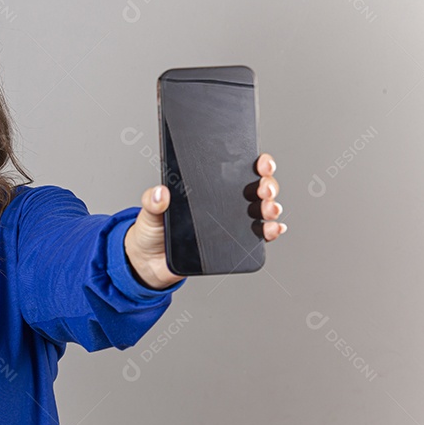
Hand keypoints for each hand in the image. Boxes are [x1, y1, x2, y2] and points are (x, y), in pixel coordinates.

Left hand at [124, 153, 286, 288]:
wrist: (150, 262)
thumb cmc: (152, 231)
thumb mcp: (149, 212)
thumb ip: (152, 201)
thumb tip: (160, 192)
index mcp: (207, 187)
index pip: (237, 168)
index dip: (256, 163)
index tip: (261, 162)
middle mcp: (224, 202)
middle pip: (256, 187)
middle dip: (268, 184)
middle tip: (263, 188)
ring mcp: (231, 222)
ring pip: (261, 209)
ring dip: (272, 207)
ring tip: (268, 209)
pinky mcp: (233, 243)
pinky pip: (258, 235)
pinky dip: (271, 230)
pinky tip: (274, 228)